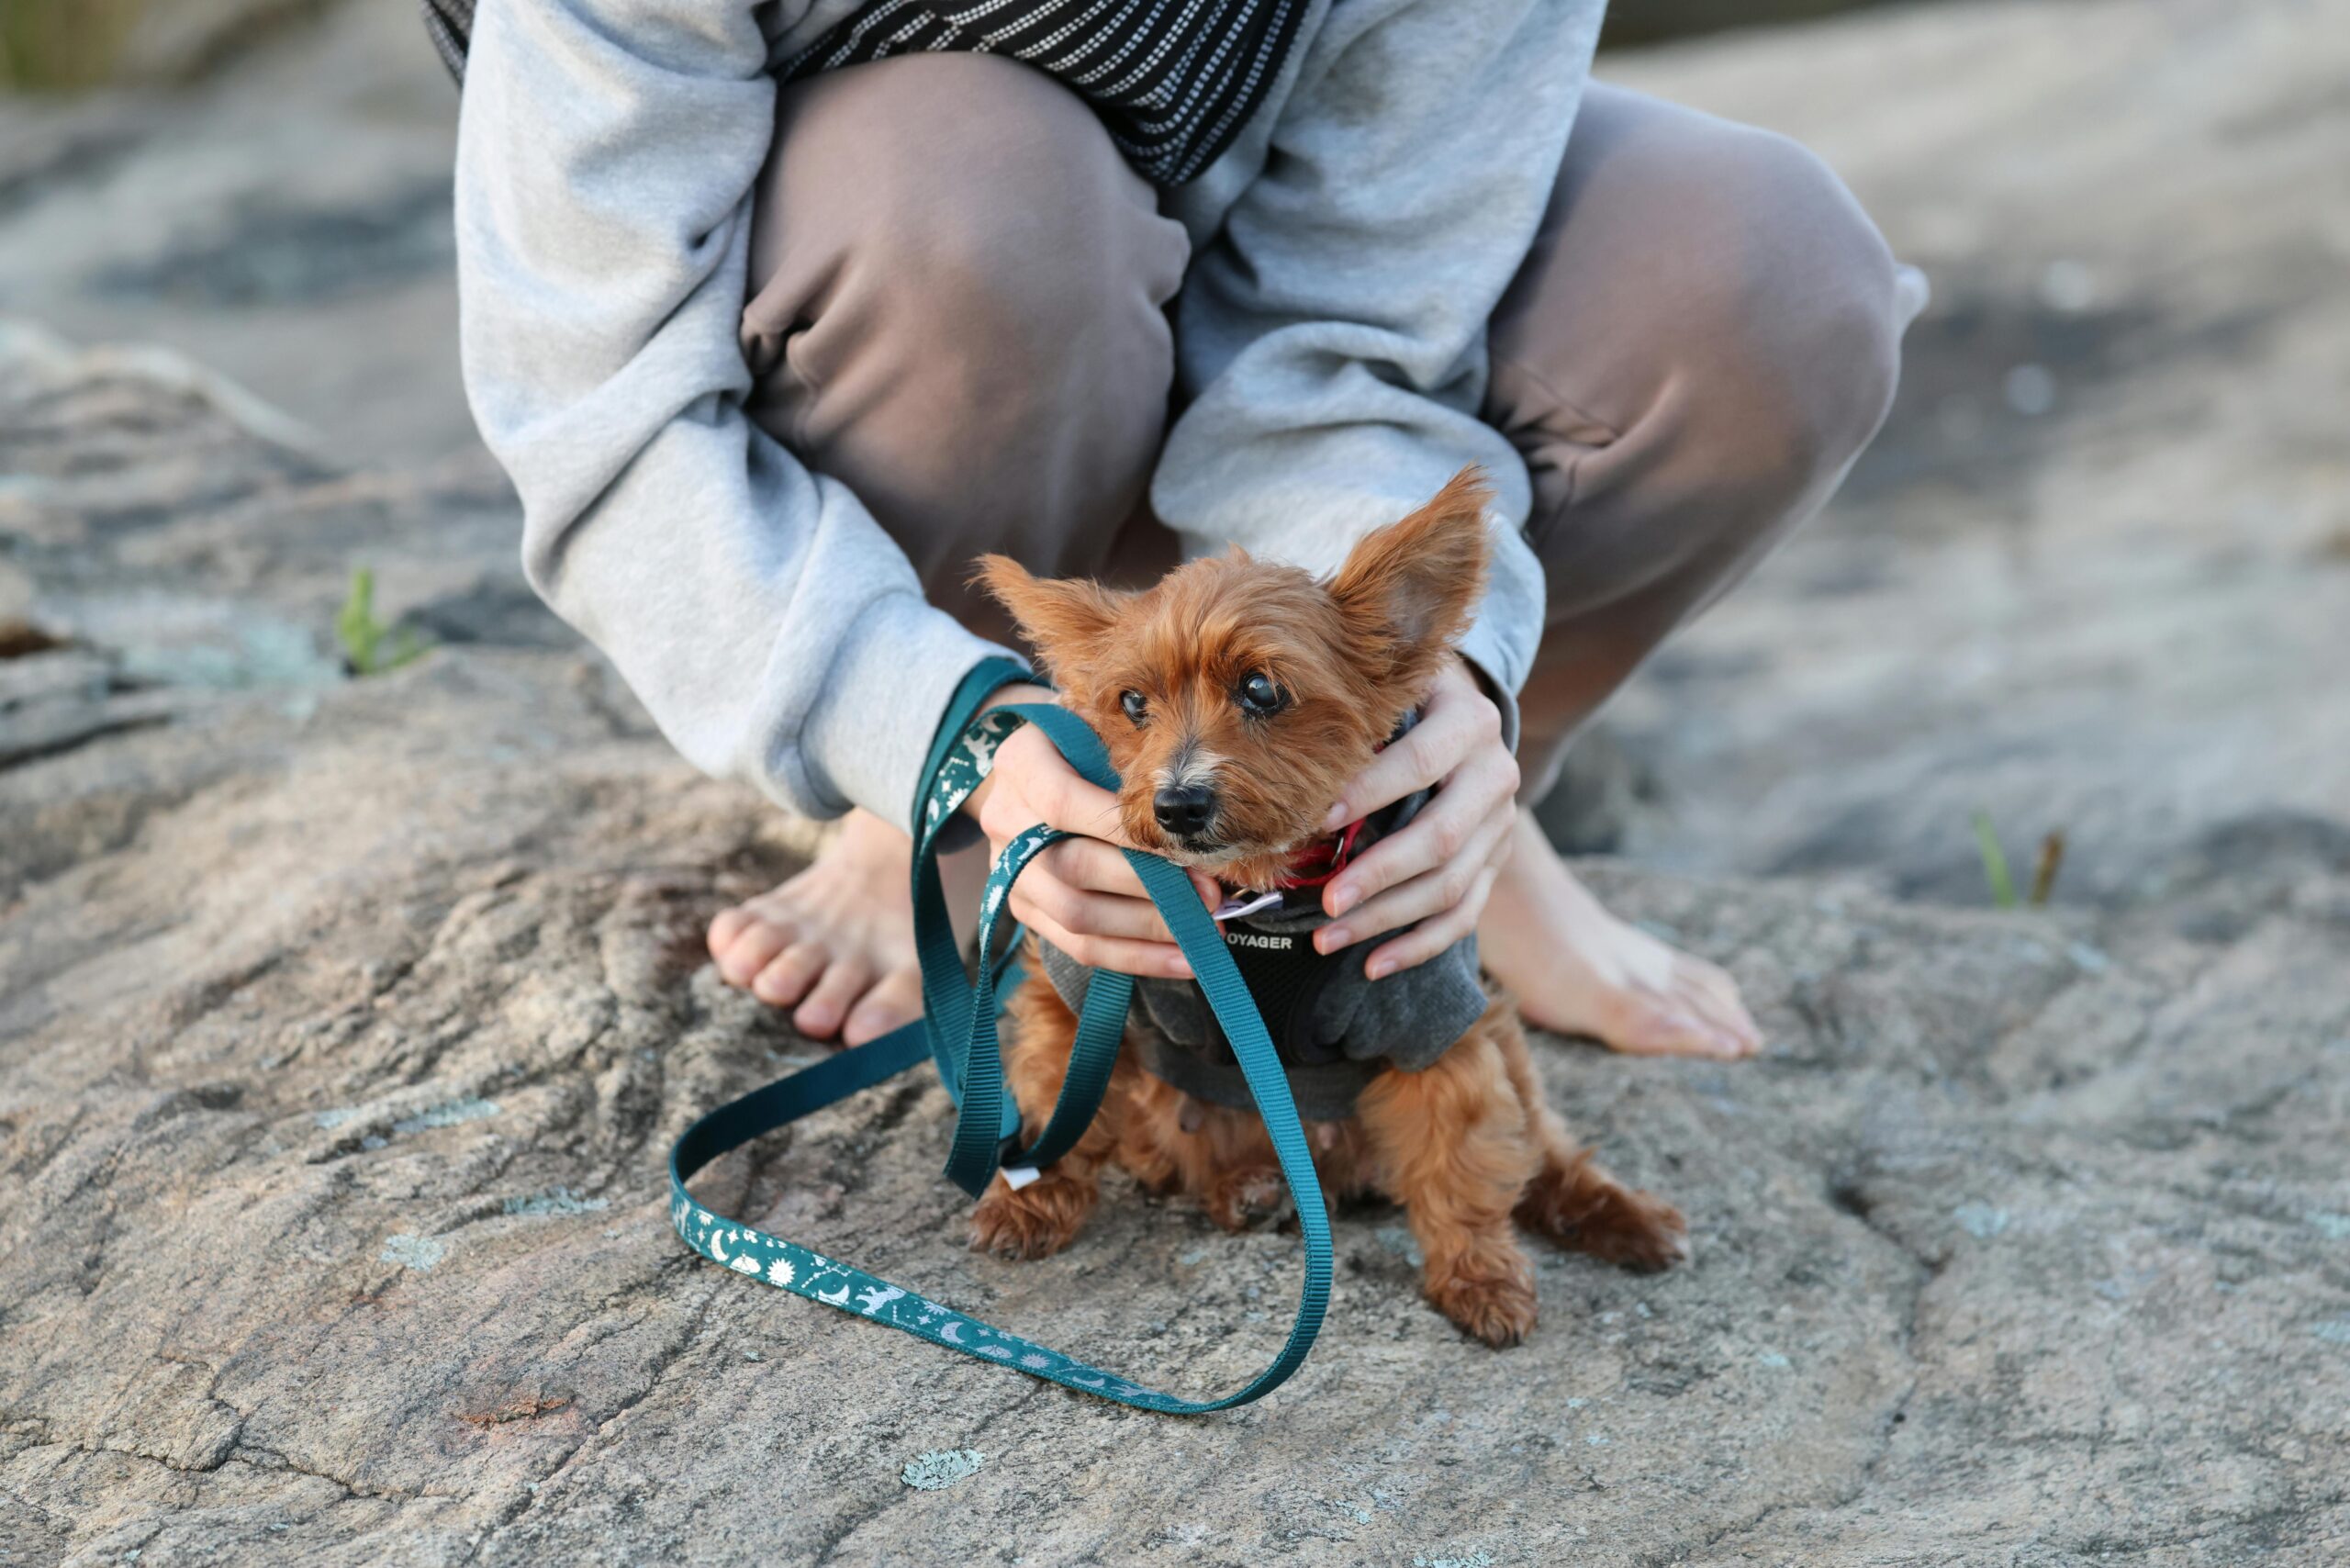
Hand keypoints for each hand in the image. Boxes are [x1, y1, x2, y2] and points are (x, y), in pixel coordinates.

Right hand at [962, 685, 1218, 977]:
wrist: (1030, 771)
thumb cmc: (1082, 741)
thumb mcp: (1097, 726)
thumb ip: (1129, 755)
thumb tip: (1192, 808)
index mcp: (1020, 764)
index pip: (1063, 802)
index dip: (1120, 830)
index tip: (1181, 846)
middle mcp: (1006, 820)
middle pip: (1073, 868)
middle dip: (1151, 887)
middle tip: (1210, 894)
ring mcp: (1010, 872)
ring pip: (1077, 917)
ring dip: (1148, 929)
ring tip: (1204, 929)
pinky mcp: (1025, 910)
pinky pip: (1078, 947)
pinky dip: (1135, 958)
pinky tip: (1182, 959)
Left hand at [1310, 655, 1518, 977]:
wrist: (1462, 711)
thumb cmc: (1403, 701)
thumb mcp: (1391, 688)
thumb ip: (1357, 716)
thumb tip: (1288, 763)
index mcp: (1470, 721)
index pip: (1419, 762)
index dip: (1369, 792)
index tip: (1315, 821)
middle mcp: (1496, 773)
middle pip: (1441, 837)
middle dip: (1378, 874)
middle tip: (1325, 901)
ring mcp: (1501, 824)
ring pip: (1451, 886)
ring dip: (1386, 919)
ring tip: (1327, 938)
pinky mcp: (1495, 862)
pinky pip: (1464, 915)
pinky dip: (1418, 946)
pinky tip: (1373, 965)